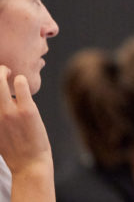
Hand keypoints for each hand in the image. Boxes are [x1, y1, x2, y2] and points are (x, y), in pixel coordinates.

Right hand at [0, 66, 52, 183]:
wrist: (29, 164)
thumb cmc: (13, 150)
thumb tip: (0, 105)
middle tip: (2, 71)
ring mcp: (9, 112)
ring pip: (0, 82)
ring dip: (3, 72)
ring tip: (9, 72)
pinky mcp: (27, 110)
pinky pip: (21, 85)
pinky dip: (20, 80)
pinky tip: (21, 82)